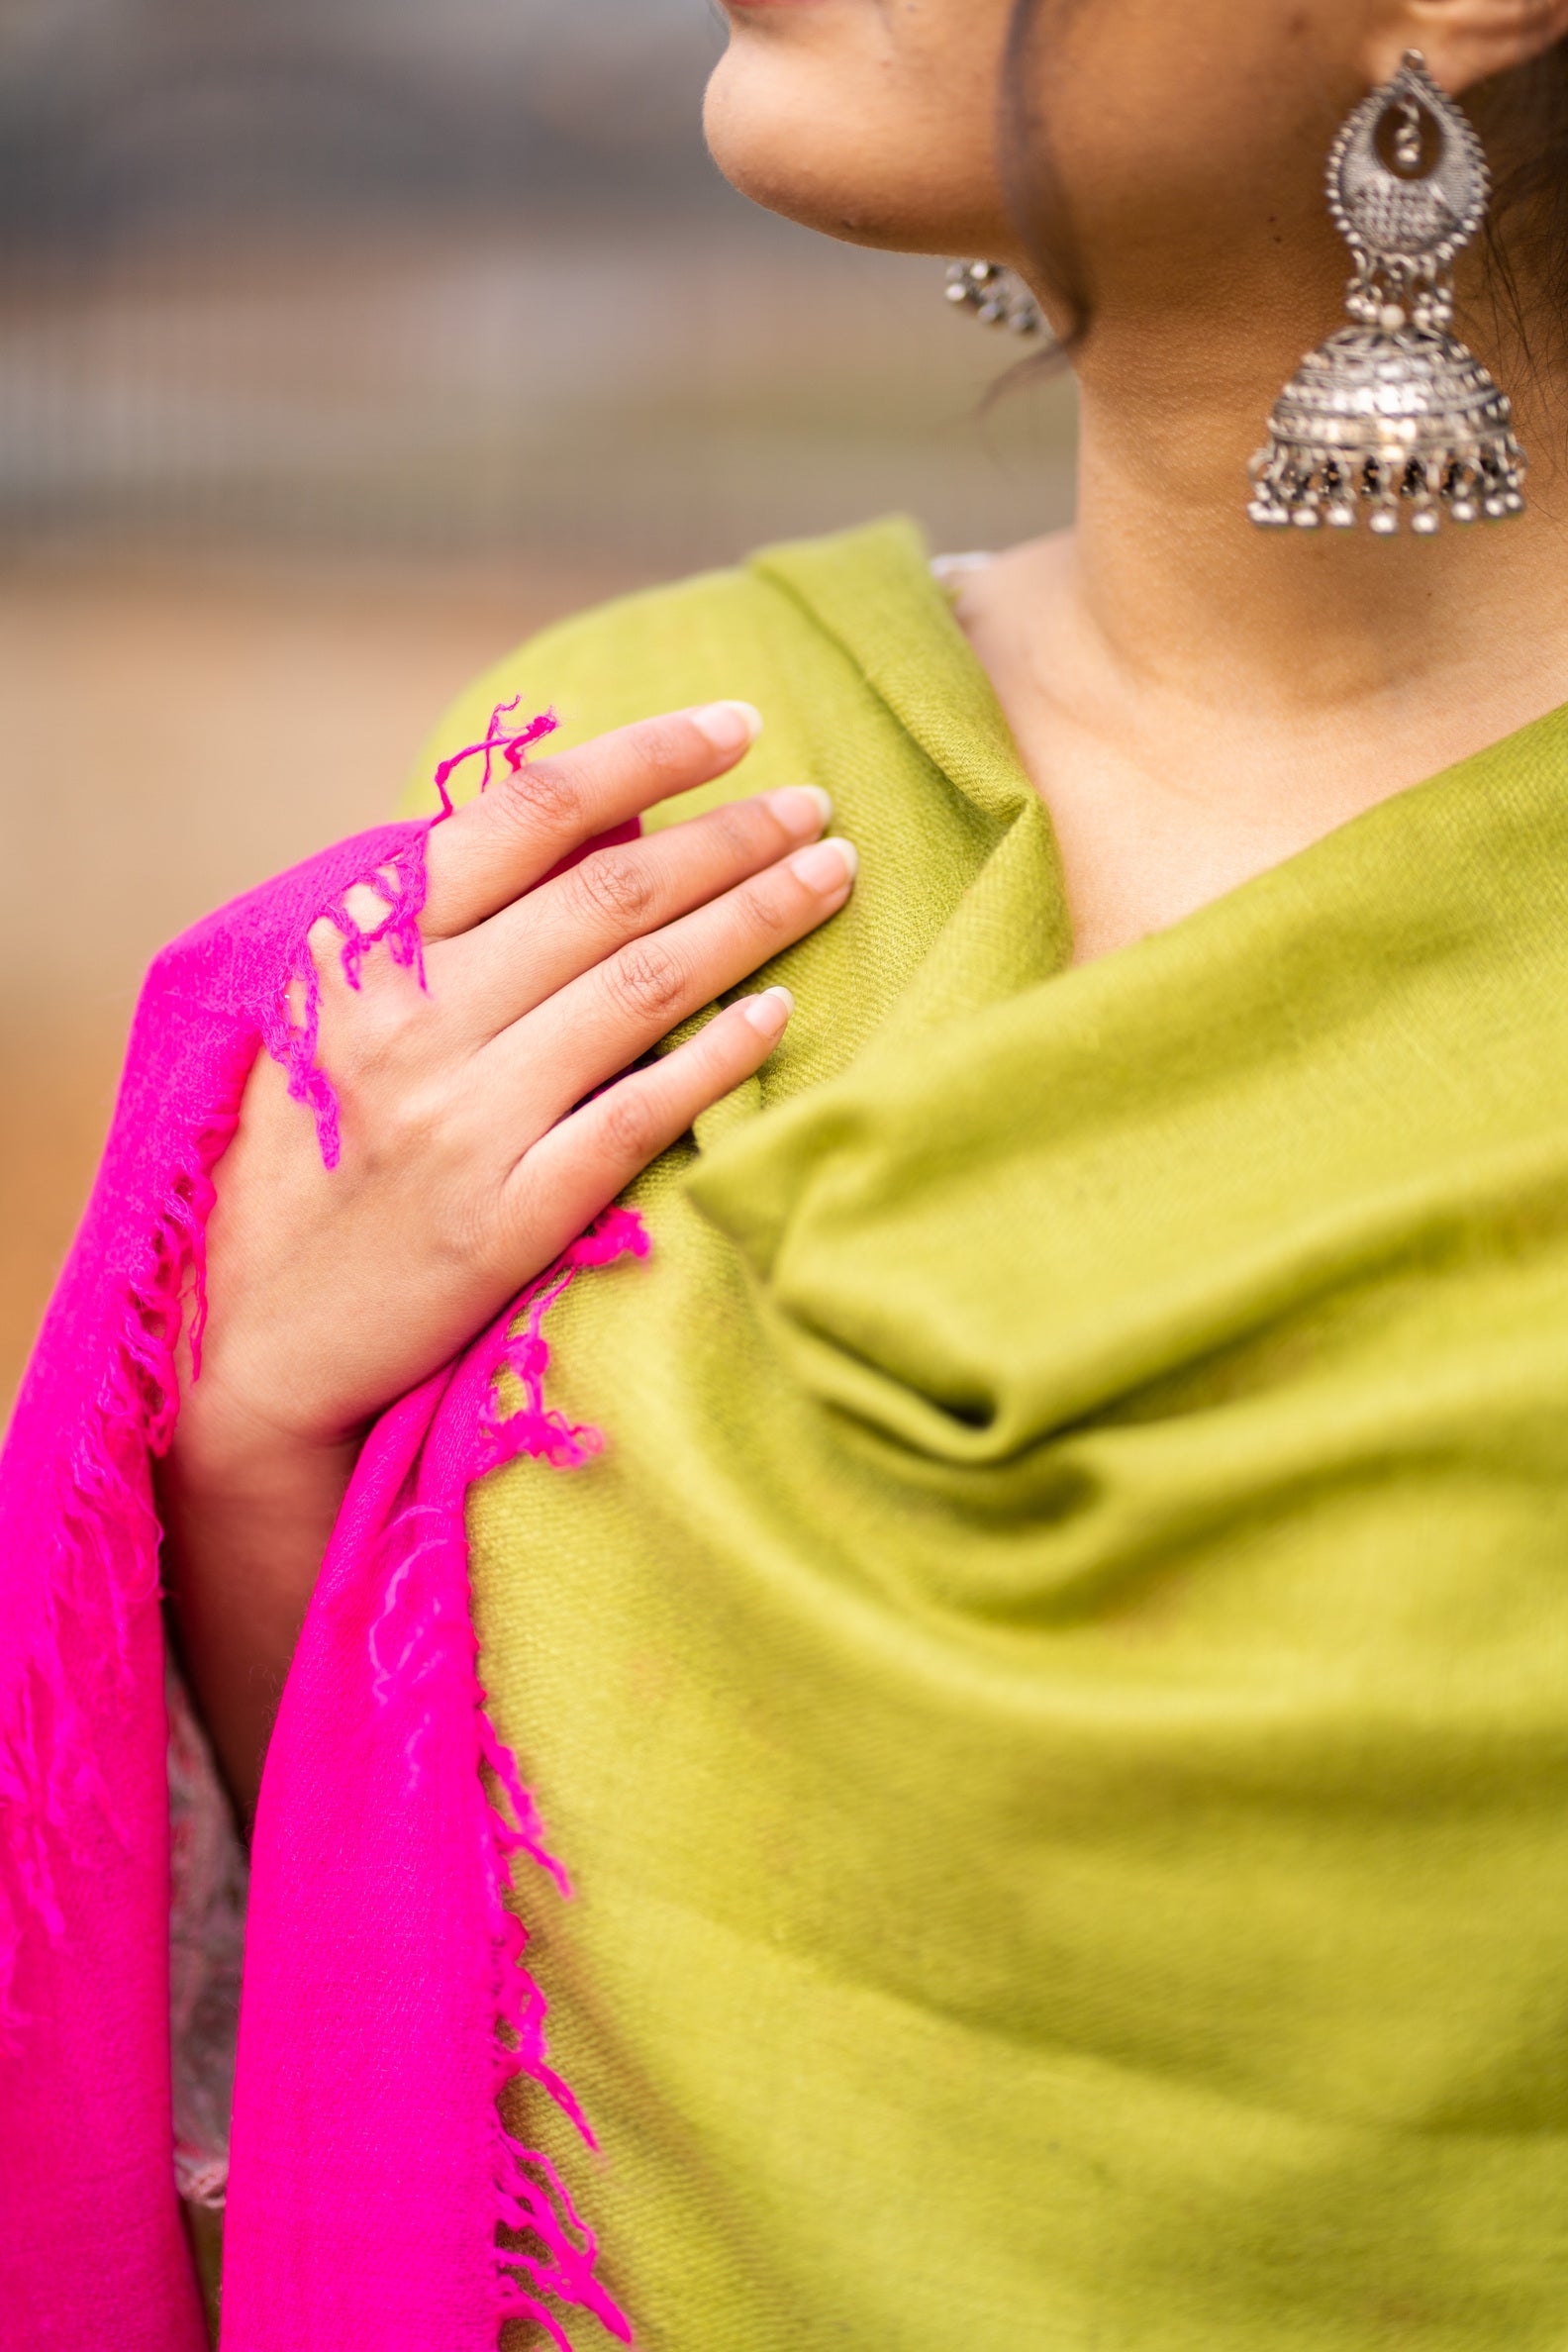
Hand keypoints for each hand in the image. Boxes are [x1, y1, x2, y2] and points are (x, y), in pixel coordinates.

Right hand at [158, 701, 854, 1814]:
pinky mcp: (505, 1220)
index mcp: (362, 948)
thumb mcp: (331, 1014)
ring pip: (641, 990)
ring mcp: (460, 1121)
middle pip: (611, 895)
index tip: (737, 725)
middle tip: (820, 805)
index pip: (525, 814)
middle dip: (733, 836)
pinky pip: (637, 1119)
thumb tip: (593, 832)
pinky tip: (779, 1015)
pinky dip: (715, 1059)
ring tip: (831, 877)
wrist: (254, 1336)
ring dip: (754, 920)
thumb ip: (436, 926)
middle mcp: (411, 1021)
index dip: (644, 756)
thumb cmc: (309, 1155)